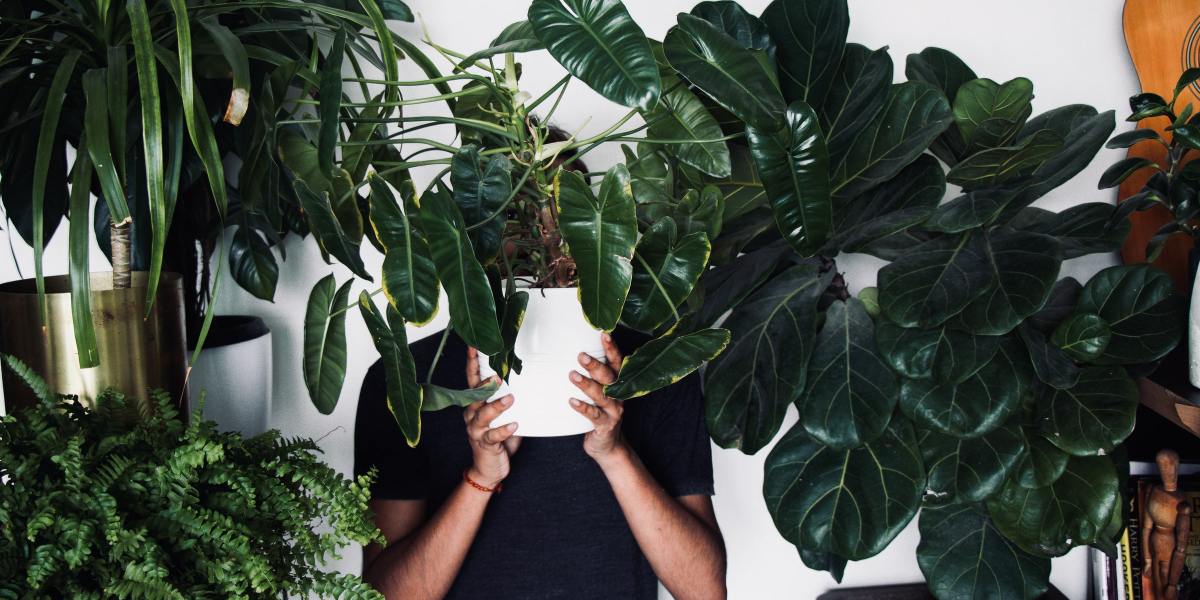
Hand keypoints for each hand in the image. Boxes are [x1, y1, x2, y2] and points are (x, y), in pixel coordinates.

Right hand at [463, 347, 520, 487]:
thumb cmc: (498, 438)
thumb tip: (531, 378)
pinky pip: (493, 436)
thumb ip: (510, 398)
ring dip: (496, 406)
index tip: (474, 346)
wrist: (489, 468)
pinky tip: (515, 425)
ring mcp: (476, 430)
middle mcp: (472, 414)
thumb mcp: (504, 415)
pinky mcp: (484, 444)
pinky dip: (503, 430)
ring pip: (483, 415)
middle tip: (497, 374)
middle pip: (474, 394)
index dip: (473, 363)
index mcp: (476, 403)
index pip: (473, 379)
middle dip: (484, 383)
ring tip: (510, 399)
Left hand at [568, 333, 627, 462]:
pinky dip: (583, 408)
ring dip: (587, 384)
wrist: (607, 445)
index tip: (603, 334)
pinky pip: (594, 416)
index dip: (612, 349)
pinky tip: (572, 402)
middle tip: (580, 356)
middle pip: (609, 377)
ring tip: (572, 375)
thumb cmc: (599, 412)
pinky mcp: (605, 426)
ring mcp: (614, 411)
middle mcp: (619, 395)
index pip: (617, 362)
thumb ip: (591, 377)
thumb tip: (566, 354)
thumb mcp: (598, 393)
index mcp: (618, 384)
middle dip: (596, 365)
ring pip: (601, 395)